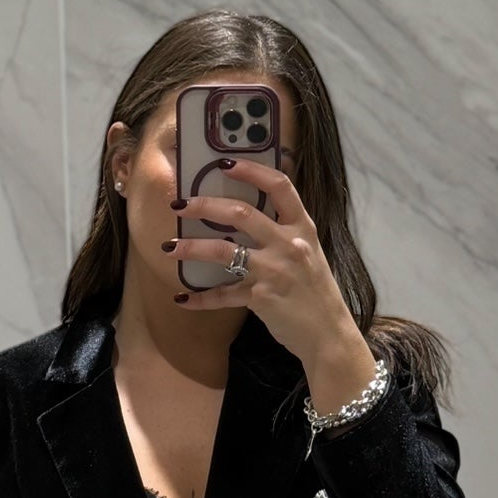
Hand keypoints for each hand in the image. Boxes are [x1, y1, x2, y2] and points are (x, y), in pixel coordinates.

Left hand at [165, 155, 376, 392]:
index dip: (252, 170)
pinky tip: (182, 299)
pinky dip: (200, 298)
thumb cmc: (316, 292)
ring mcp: (274, 271)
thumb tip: (246, 216)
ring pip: (223, 251)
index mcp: (302, 227)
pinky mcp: (260, 298)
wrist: (329, 334)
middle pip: (241, 213)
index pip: (280, 187)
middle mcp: (288, 244)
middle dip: (204, 206)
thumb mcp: (309, 253)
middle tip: (179, 205)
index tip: (224, 163)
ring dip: (191, 248)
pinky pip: (223, 295)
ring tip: (168, 247)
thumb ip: (283, 233)